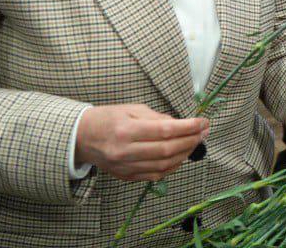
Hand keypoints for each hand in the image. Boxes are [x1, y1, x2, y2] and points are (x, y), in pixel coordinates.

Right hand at [74, 104, 208, 181]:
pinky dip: (172, 166)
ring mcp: (125, 167)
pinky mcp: (126, 176)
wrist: (82, 138)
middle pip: (167, 150)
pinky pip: (156, 175)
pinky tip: (181, 156)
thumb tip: (181, 124)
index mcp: (126, 130)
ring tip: (195, 143)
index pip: (165, 130)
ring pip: (164, 165)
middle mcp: (125, 151)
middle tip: (203, 132)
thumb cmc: (108, 119)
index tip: (203, 122)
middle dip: (191, 141)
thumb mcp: (132, 109)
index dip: (188, 127)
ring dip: (185, 154)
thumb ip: (157, 117)